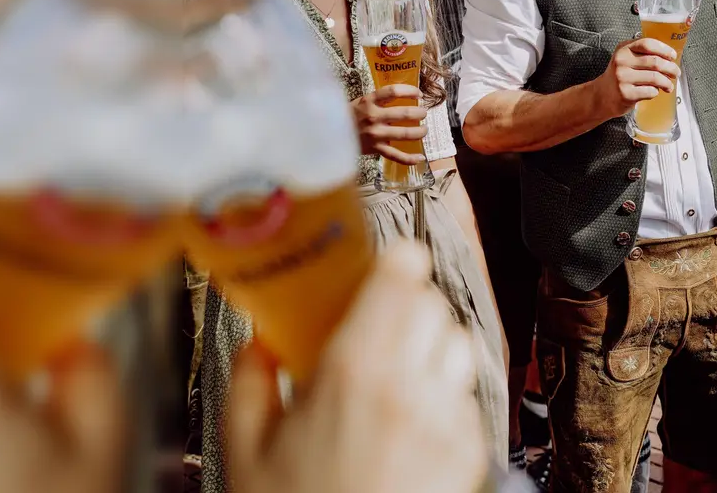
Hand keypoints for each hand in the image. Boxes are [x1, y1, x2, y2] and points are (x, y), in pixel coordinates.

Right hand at [231, 242, 487, 492]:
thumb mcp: (243, 452)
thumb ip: (249, 381)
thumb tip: (258, 340)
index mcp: (352, 373)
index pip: (403, 276)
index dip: (397, 262)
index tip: (384, 265)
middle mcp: (410, 388)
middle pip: (434, 303)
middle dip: (408, 306)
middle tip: (377, 329)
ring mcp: (449, 421)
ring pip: (460, 344)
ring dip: (433, 347)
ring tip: (396, 377)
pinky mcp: (472, 453)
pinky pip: (470, 397)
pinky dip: (446, 397)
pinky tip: (409, 424)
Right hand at [351, 84, 428, 163]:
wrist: (331, 134)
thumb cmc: (350, 116)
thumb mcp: (362, 102)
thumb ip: (379, 99)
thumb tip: (404, 95)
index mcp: (369, 101)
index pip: (393, 91)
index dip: (410, 91)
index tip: (419, 94)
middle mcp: (373, 117)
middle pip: (405, 113)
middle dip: (420, 113)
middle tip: (423, 113)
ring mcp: (376, 134)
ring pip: (405, 134)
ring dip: (420, 132)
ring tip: (424, 129)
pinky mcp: (376, 149)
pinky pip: (396, 155)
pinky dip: (410, 158)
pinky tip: (420, 157)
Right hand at [591, 37, 679, 118]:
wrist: (601, 95)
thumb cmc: (619, 76)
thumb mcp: (625, 58)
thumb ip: (642, 53)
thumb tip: (668, 57)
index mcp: (623, 49)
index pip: (647, 44)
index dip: (664, 49)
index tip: (673, 56)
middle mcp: (622, 61)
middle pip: (655, 62)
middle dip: (671, 68)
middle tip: (676, 73)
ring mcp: (623, 78)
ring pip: (655, 77)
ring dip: (667, 82)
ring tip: (669, 86)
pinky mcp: (626, 93)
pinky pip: (650, 91)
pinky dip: (656, 92)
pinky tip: (655, 92)